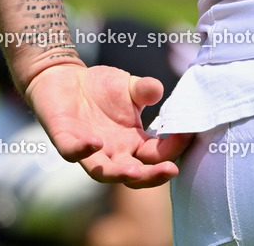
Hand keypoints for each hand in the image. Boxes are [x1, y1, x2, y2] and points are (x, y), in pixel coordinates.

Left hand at [24, 63, 191, 187]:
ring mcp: (89, 150)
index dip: (173, 148)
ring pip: (103, 173)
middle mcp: (113, 153)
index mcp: (132, 143)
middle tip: (171, 170)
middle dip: (152, 176)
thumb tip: (157, 91)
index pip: (156, 155)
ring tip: (134, 172)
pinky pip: (72, 152)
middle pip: (134, 175)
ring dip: (119, 174)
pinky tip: (95, 144)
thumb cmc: (100, 86)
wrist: (65, 77)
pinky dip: (82, 150)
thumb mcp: (129, 86)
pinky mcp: (65, 139)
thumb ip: (145, 90)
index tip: (188, 134)